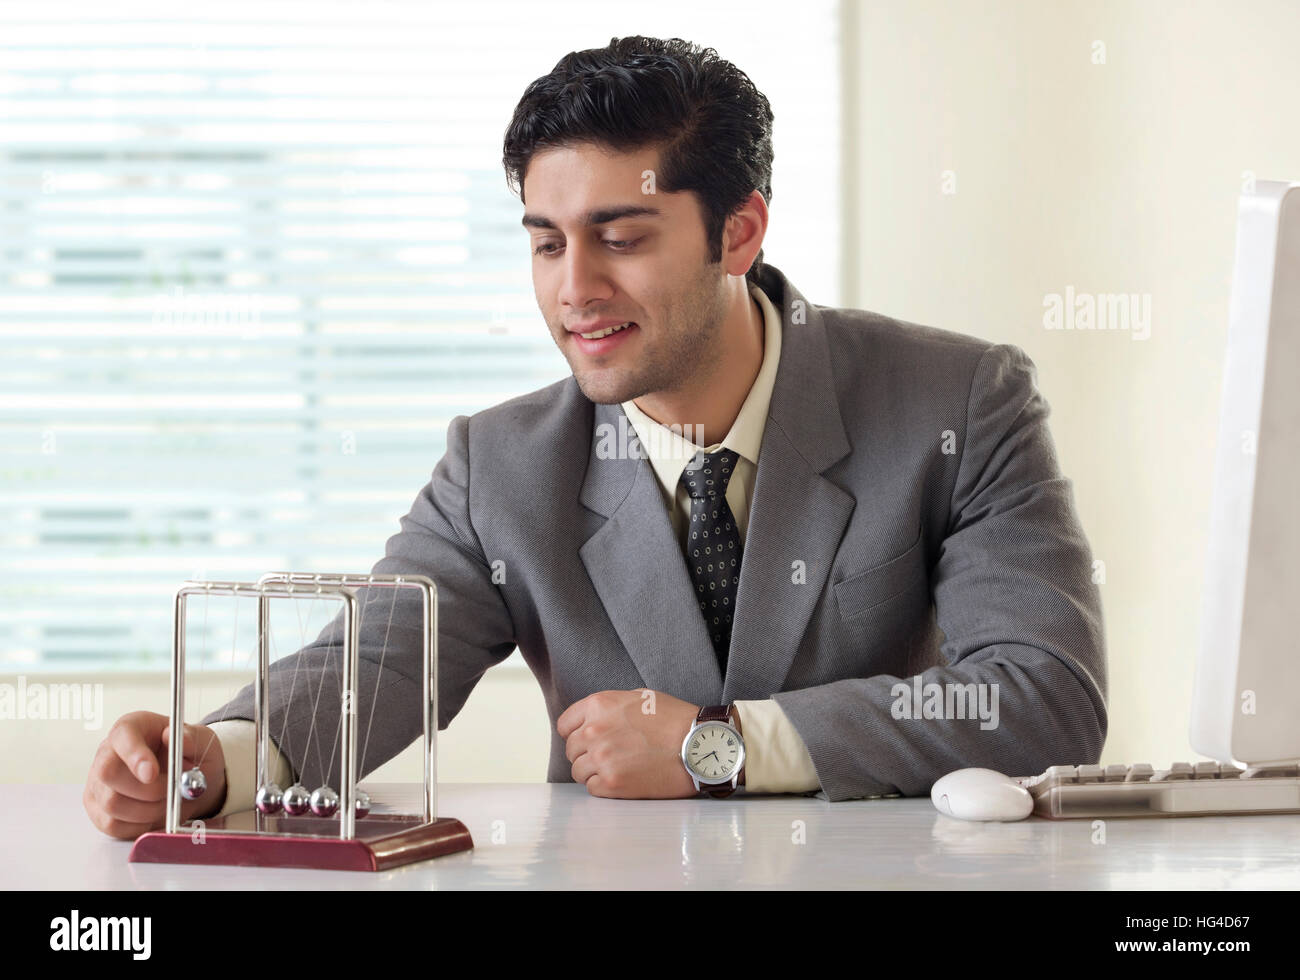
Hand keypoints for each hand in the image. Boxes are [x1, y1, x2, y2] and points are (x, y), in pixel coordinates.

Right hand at [83, 710, 226, 838]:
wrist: (188, 779)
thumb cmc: (189, 754)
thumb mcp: (200, 739)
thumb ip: (191, 737)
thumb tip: (176, 738)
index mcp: (131, 727)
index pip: (122, 736)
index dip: (134, 755)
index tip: (151, 773)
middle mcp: (107, 753)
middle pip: (108, 774)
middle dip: (147, 789)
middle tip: (172, 790)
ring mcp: (98, 783)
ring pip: (112, 803)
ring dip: (148, 809)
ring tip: (168, 801)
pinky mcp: (98, 811)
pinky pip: (113, 825)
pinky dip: (140, 825)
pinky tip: (155, 813)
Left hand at [558, 689, 699, 798]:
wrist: (699, 745)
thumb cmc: (675, 719)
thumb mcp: (640, 697)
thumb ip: (611, 706)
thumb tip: (595, 719)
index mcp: (599, 705)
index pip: (565, 725)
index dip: (577, 733)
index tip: (588, 740)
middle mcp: (594, 731)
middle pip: (571, 750)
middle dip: (586, 753)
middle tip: (609, 756)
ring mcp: (601, 758)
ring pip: (578, 771)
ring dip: (594, 772)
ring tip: (618, 768)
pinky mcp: (612, 784)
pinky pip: (592, 788)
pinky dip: (604, 787)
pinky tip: (624, 779)